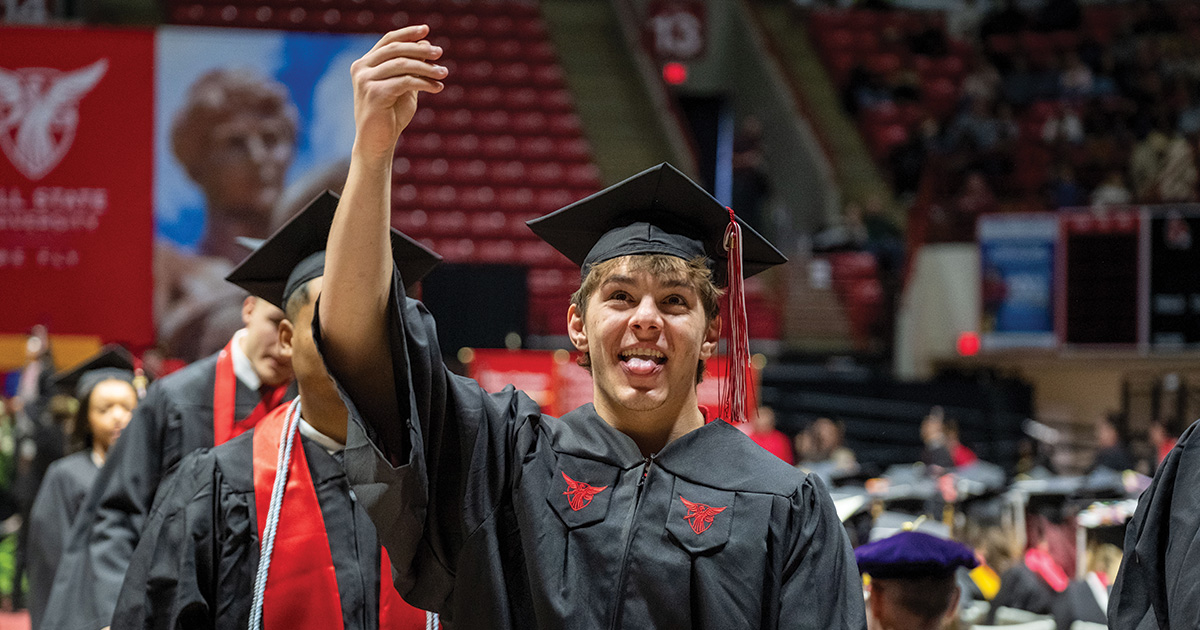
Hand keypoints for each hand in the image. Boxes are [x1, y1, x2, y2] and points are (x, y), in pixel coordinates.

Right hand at [350, 25, 446, 161]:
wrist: (377, 143)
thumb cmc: (390, 115)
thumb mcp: (404, 87)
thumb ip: (412, 67)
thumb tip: (426, 44)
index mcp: (365, 63)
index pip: (388, 41)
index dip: (408, 33)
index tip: (427, 30)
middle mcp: (361, 68)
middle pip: (396, 49)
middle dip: (420, 50)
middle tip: (440, 53)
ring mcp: (365, 80)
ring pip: (402, 65)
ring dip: (426, 68)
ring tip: (444, 73)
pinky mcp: (374, 93)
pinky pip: (405, 82)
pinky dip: (424, 83)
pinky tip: (437, 88)